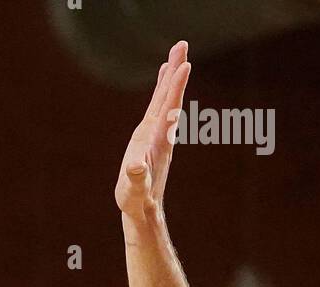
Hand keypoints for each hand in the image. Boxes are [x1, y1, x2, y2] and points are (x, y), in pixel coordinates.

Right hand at [116, 40, 189, 225]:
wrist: (143, 208)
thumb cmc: (136, 200)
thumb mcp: (133, 190)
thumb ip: (136, 178)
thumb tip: (136, 168)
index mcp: (158, 141)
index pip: (169, 110)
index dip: (176, 88)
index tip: (185, 65)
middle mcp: (161, 133)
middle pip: (170, 96)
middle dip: (176, 71)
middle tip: (182, 44)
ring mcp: (157, 132)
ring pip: (166, 98)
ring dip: (171, 74)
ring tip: (177, 52)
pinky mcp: (151, 134)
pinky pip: (159, 105)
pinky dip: (163, 87)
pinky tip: (165, 75)